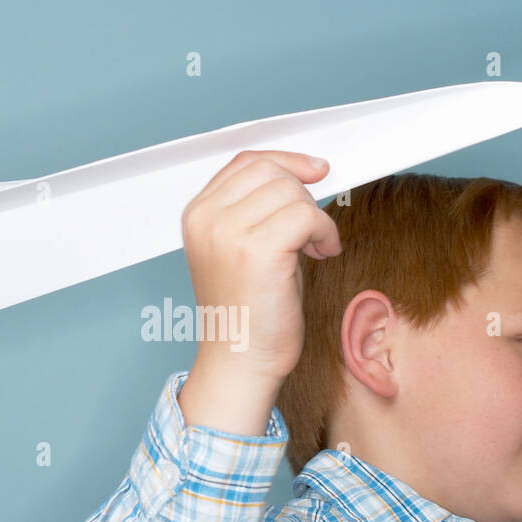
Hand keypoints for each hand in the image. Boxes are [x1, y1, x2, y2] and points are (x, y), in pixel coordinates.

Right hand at [180, 149, 342, 387]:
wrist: (241, 359)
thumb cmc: (248, 310)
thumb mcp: (242, 247)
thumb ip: (257, 207)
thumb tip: (303, 171)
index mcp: (197, 215)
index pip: (245, 162)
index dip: (286, 162)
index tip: (315, 170)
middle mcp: (207, 220)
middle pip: (271, 172)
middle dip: (302, 195)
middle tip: (310, 230)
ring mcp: (229, 234)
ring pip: (292, 193)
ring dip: (315, 218)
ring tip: (312, 248)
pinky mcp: (258, 251)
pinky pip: (307, 216)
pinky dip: (325, 233)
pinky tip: (320, 254)